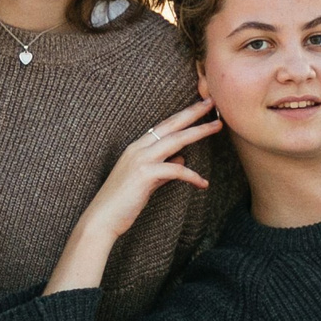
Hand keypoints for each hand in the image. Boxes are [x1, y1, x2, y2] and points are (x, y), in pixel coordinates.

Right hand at [47, 99, 223, 293]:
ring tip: (217, 126)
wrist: (102, 218)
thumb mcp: (147, 180)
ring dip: (198, 132)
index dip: (183, 115)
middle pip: (171, 125)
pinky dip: (192, 175)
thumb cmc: (123, 202)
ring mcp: (140, 159)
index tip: (200, 106)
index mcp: (137, 147)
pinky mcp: (144, 174)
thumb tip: (181, 157)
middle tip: (212, 101)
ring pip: (175, 140)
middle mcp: (138, 148)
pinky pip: (175, 169)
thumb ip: (163, 167)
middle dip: (193, 112)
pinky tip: (203, 183)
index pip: (164, 126)